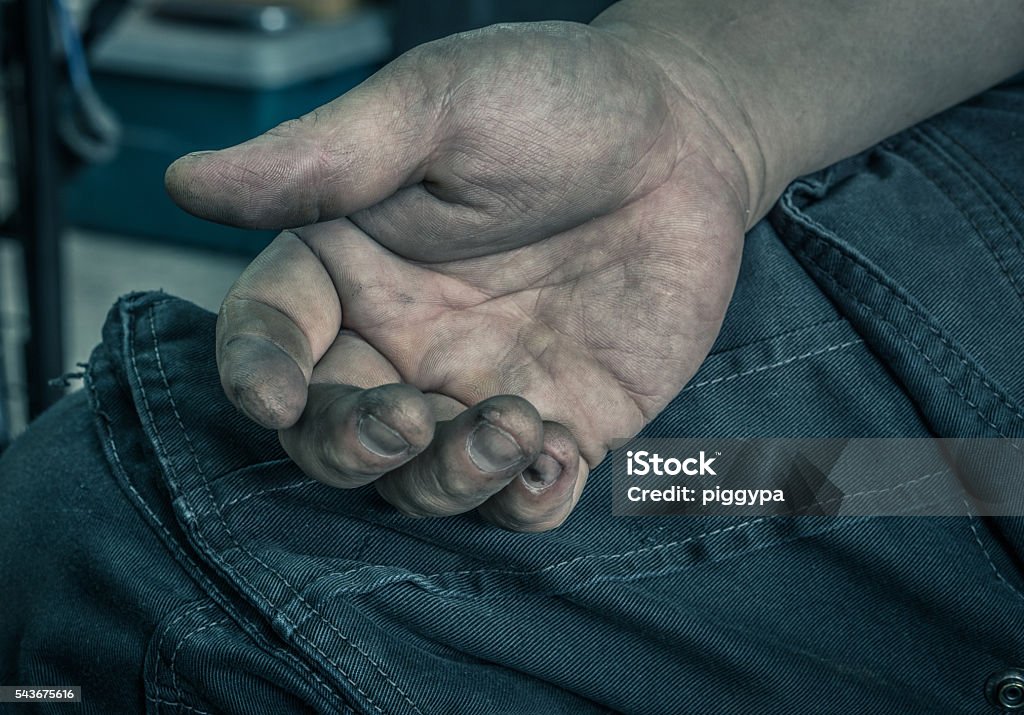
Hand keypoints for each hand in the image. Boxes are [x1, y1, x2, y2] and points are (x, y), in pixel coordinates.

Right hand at [165, 21, 757, 530]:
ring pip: (423, 484)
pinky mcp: (561, 422)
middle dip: (353, 449)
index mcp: (351, 265)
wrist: (688, 138)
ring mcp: (480, 389)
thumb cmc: (554, 101)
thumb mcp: (438, 106)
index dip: (258, 373)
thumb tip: (189, 184)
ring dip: (450, 480)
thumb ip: (325, 157)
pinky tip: (556, 455)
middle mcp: (404, 341)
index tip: (274, 395)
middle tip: (410, 420)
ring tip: (511, 427)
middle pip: (331, 436)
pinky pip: (523, 500)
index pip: (269, 335)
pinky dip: (527, 503)